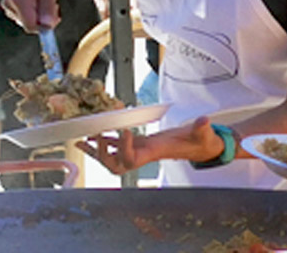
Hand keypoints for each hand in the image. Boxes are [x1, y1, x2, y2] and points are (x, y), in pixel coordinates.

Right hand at [1, 0, 62, 31]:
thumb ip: (47, 8)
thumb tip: (47, 26)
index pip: (30, 26)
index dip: (45, 26)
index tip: (57, 18)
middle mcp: (9, 5)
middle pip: (30, 26)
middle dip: (45, 20)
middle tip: (54, 7)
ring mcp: (8, 8)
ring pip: (29, 24)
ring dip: (42, 18)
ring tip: (46, 3)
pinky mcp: (10, 10)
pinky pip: (27, 21)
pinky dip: (37, 17)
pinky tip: (40, 5)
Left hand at [75, 117, 223, 175]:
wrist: (197, 146)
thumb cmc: (199, 142)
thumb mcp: (202, 135)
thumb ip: (202, 128)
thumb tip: (204, 121)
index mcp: (154, 153)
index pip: (133, 159)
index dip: (124, 148)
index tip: (124, 131)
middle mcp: (143, 155)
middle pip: (116, 165)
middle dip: (103, 154)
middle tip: (95, 137)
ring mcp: (139, 150)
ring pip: (112, 158)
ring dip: (95, 150)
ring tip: (81, 140)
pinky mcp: (138, 143)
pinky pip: (115, 145)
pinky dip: (102, 141)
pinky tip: (91, 134)